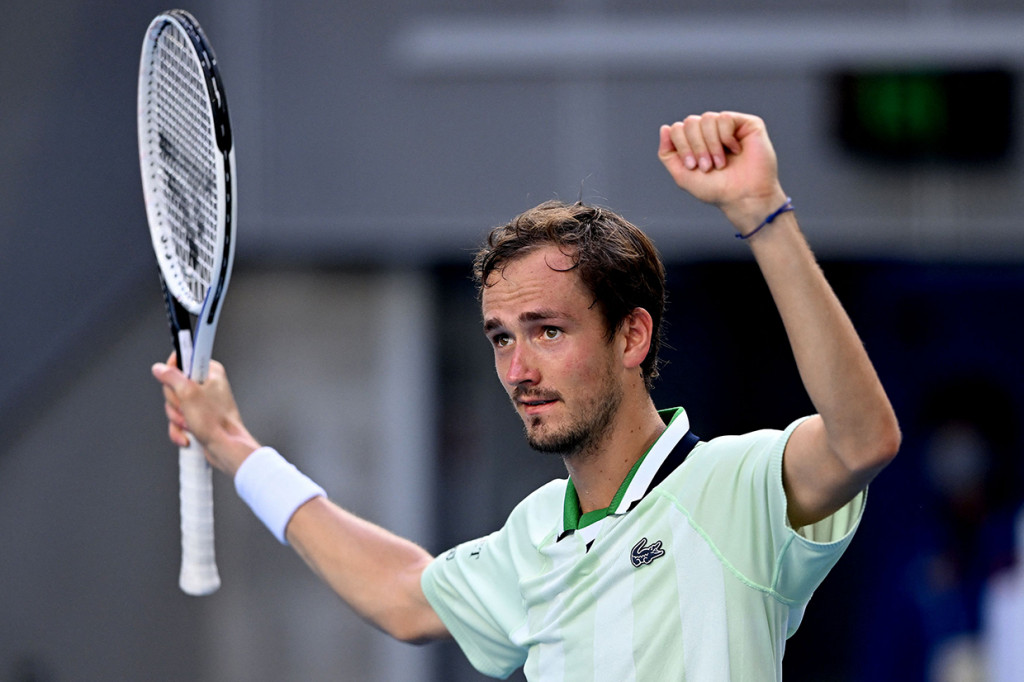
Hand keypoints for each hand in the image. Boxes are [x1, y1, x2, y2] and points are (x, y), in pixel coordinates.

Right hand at [152, 353, 259, 475]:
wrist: (226, 448)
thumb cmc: (215, 422)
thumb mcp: (188, 394)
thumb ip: (171, 377)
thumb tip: (160, 368)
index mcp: (210, 371)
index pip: (183, 359)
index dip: (173, 371)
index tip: (174, 382)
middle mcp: (206, 384)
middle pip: (173, 385)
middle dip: (175, 402)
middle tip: (186, 407)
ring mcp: (201, 401)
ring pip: (174, 404)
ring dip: (178, 417)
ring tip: (190, 422)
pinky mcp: (197, 416)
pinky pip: (178, 419)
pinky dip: (180, 429)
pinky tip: (187, 435)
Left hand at [658, 111, 786, 231]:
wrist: (742, 197)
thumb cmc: (715, 189)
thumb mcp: (682, 174)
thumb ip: (667, 153)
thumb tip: (665, 128)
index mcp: (695, 141)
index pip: (677, 129)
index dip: (682, 147)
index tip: (693, 167)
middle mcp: (711, 131)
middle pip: (690, 122)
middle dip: (696, 147)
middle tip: (707, 167)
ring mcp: (728, 126)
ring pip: (707, 118)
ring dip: (711, 145)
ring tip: (720, 163)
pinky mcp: (746, 123)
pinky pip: (725, 118)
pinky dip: (726, 138)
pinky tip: (736, 150)